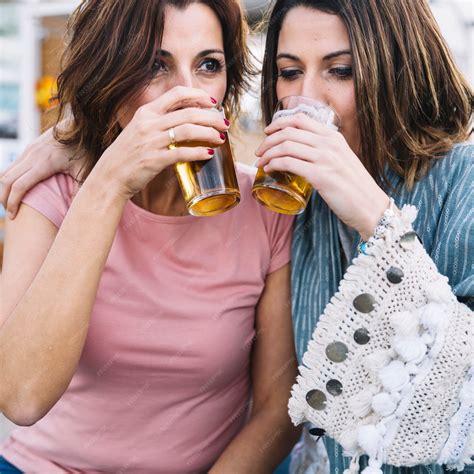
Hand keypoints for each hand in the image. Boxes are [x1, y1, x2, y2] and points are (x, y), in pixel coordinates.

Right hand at [0, 120, 83, 218]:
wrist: (78, 125)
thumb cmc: (84, 149)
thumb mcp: (85, 170)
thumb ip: (79, 189)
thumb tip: (76, 209)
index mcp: (44, 163)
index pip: (20, 185)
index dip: (13, 202)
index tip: (13, 216)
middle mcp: (32, 156)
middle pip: (6, 180)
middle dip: (4, 198)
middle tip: (10, 214)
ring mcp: (28, 151)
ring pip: (5, 172)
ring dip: (4, 189)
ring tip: (10, 204)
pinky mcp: (29, 149)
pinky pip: (12, 166)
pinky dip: (9, 180)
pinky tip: (16, 191)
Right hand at [91, 86, 229, 199]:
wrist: (110, 177)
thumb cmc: (128, 155)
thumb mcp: (139, 130)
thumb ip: (159, 123)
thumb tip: (186, 121)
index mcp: (146, 112)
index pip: (176, 93)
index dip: (198, 95)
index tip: (212, 102)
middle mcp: (149, 123)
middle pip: (188, 112)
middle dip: (211, 117)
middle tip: (224, 124)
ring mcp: (151, 141)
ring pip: (188, 130)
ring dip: (208, 133)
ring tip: (220, 138)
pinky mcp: (154, 160)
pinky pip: (182, 153)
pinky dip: (198, 152)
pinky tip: (208, 154)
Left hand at [255, 113, 389, 239]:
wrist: (370, 207)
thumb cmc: (354, 188)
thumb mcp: (341, 160)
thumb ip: (324, 153)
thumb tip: (302, 155)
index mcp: (333, 137)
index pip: (300, 119)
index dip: (278, 124)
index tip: (267, 133)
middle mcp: (329, 144)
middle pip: (288, 132)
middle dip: (268, 141)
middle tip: (259, 152)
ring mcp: (325, 159)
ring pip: (286, 146)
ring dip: (267, 154)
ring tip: (260, 163)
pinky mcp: (320, 176)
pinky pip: (289, 163)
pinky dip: (274, 164)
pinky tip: (268, 170)